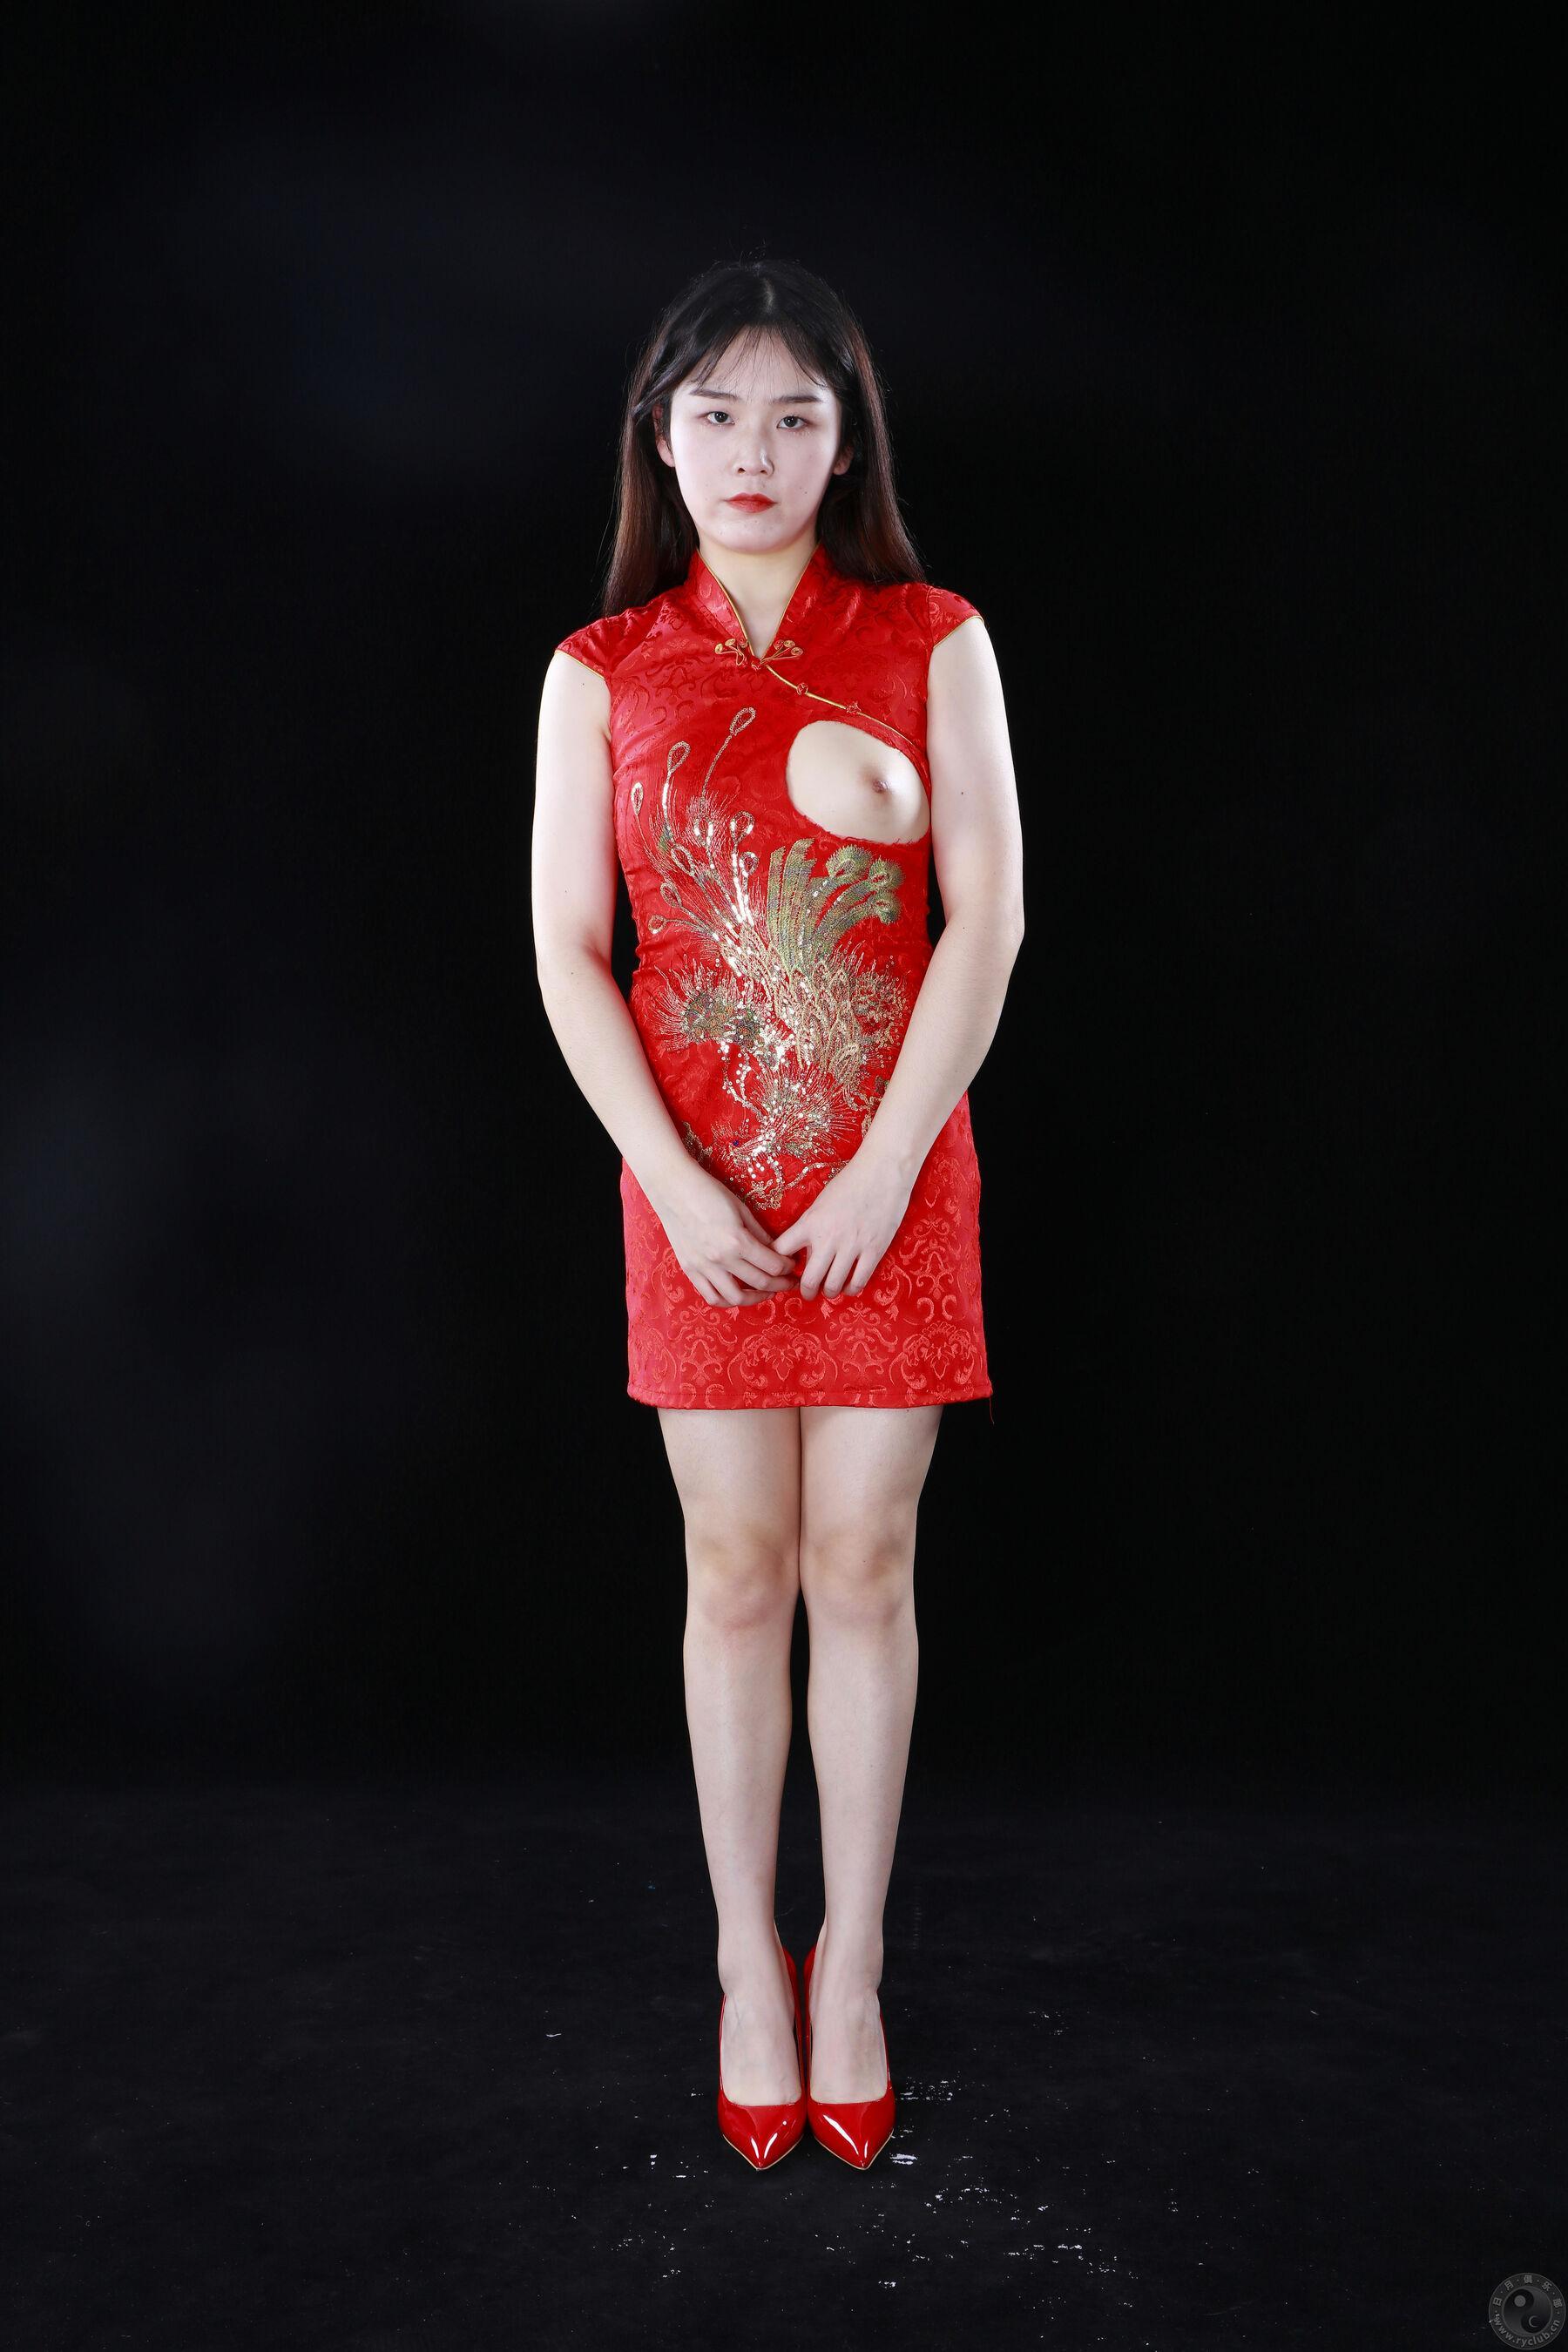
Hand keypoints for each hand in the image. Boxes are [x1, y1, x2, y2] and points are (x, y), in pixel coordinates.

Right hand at [650, 1164, 800, 1308]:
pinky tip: (737, 1294)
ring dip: (756, 1298)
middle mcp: (721, 1258)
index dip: (787, 1268)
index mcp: (737, 1240)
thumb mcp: (741, 1209)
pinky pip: (710, 1296)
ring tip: (765, 1291)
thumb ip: (759, 1234)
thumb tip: (775, 1251)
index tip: (792, 1266)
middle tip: (787, 1281)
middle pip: (760, 1283)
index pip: (772, 1265)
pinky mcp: (689, 1270)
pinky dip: (727, 1300)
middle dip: (780, 1284)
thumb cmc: (709, 1193)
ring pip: (735, 1298)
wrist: (673, 1190)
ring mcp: (703, 1267)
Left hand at [773, 1149, 914, 1300]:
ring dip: (829, 1292)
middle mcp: (828, 1238)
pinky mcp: (874, 1250)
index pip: (780, 1252)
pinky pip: (858, 1282)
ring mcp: (852, 1246)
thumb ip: (812, 1227)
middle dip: (806, 1291)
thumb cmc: (851, 1182)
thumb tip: (806, 1252)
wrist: (883, 1170)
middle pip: (809, 1280)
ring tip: (829, 1289)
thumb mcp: (821, 1202)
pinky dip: (851, 1289)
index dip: (778, 1265)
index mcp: (810, 1223)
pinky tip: (849, 1285)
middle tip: (807, 1291)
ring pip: (833, 1286)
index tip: (784, 1270)